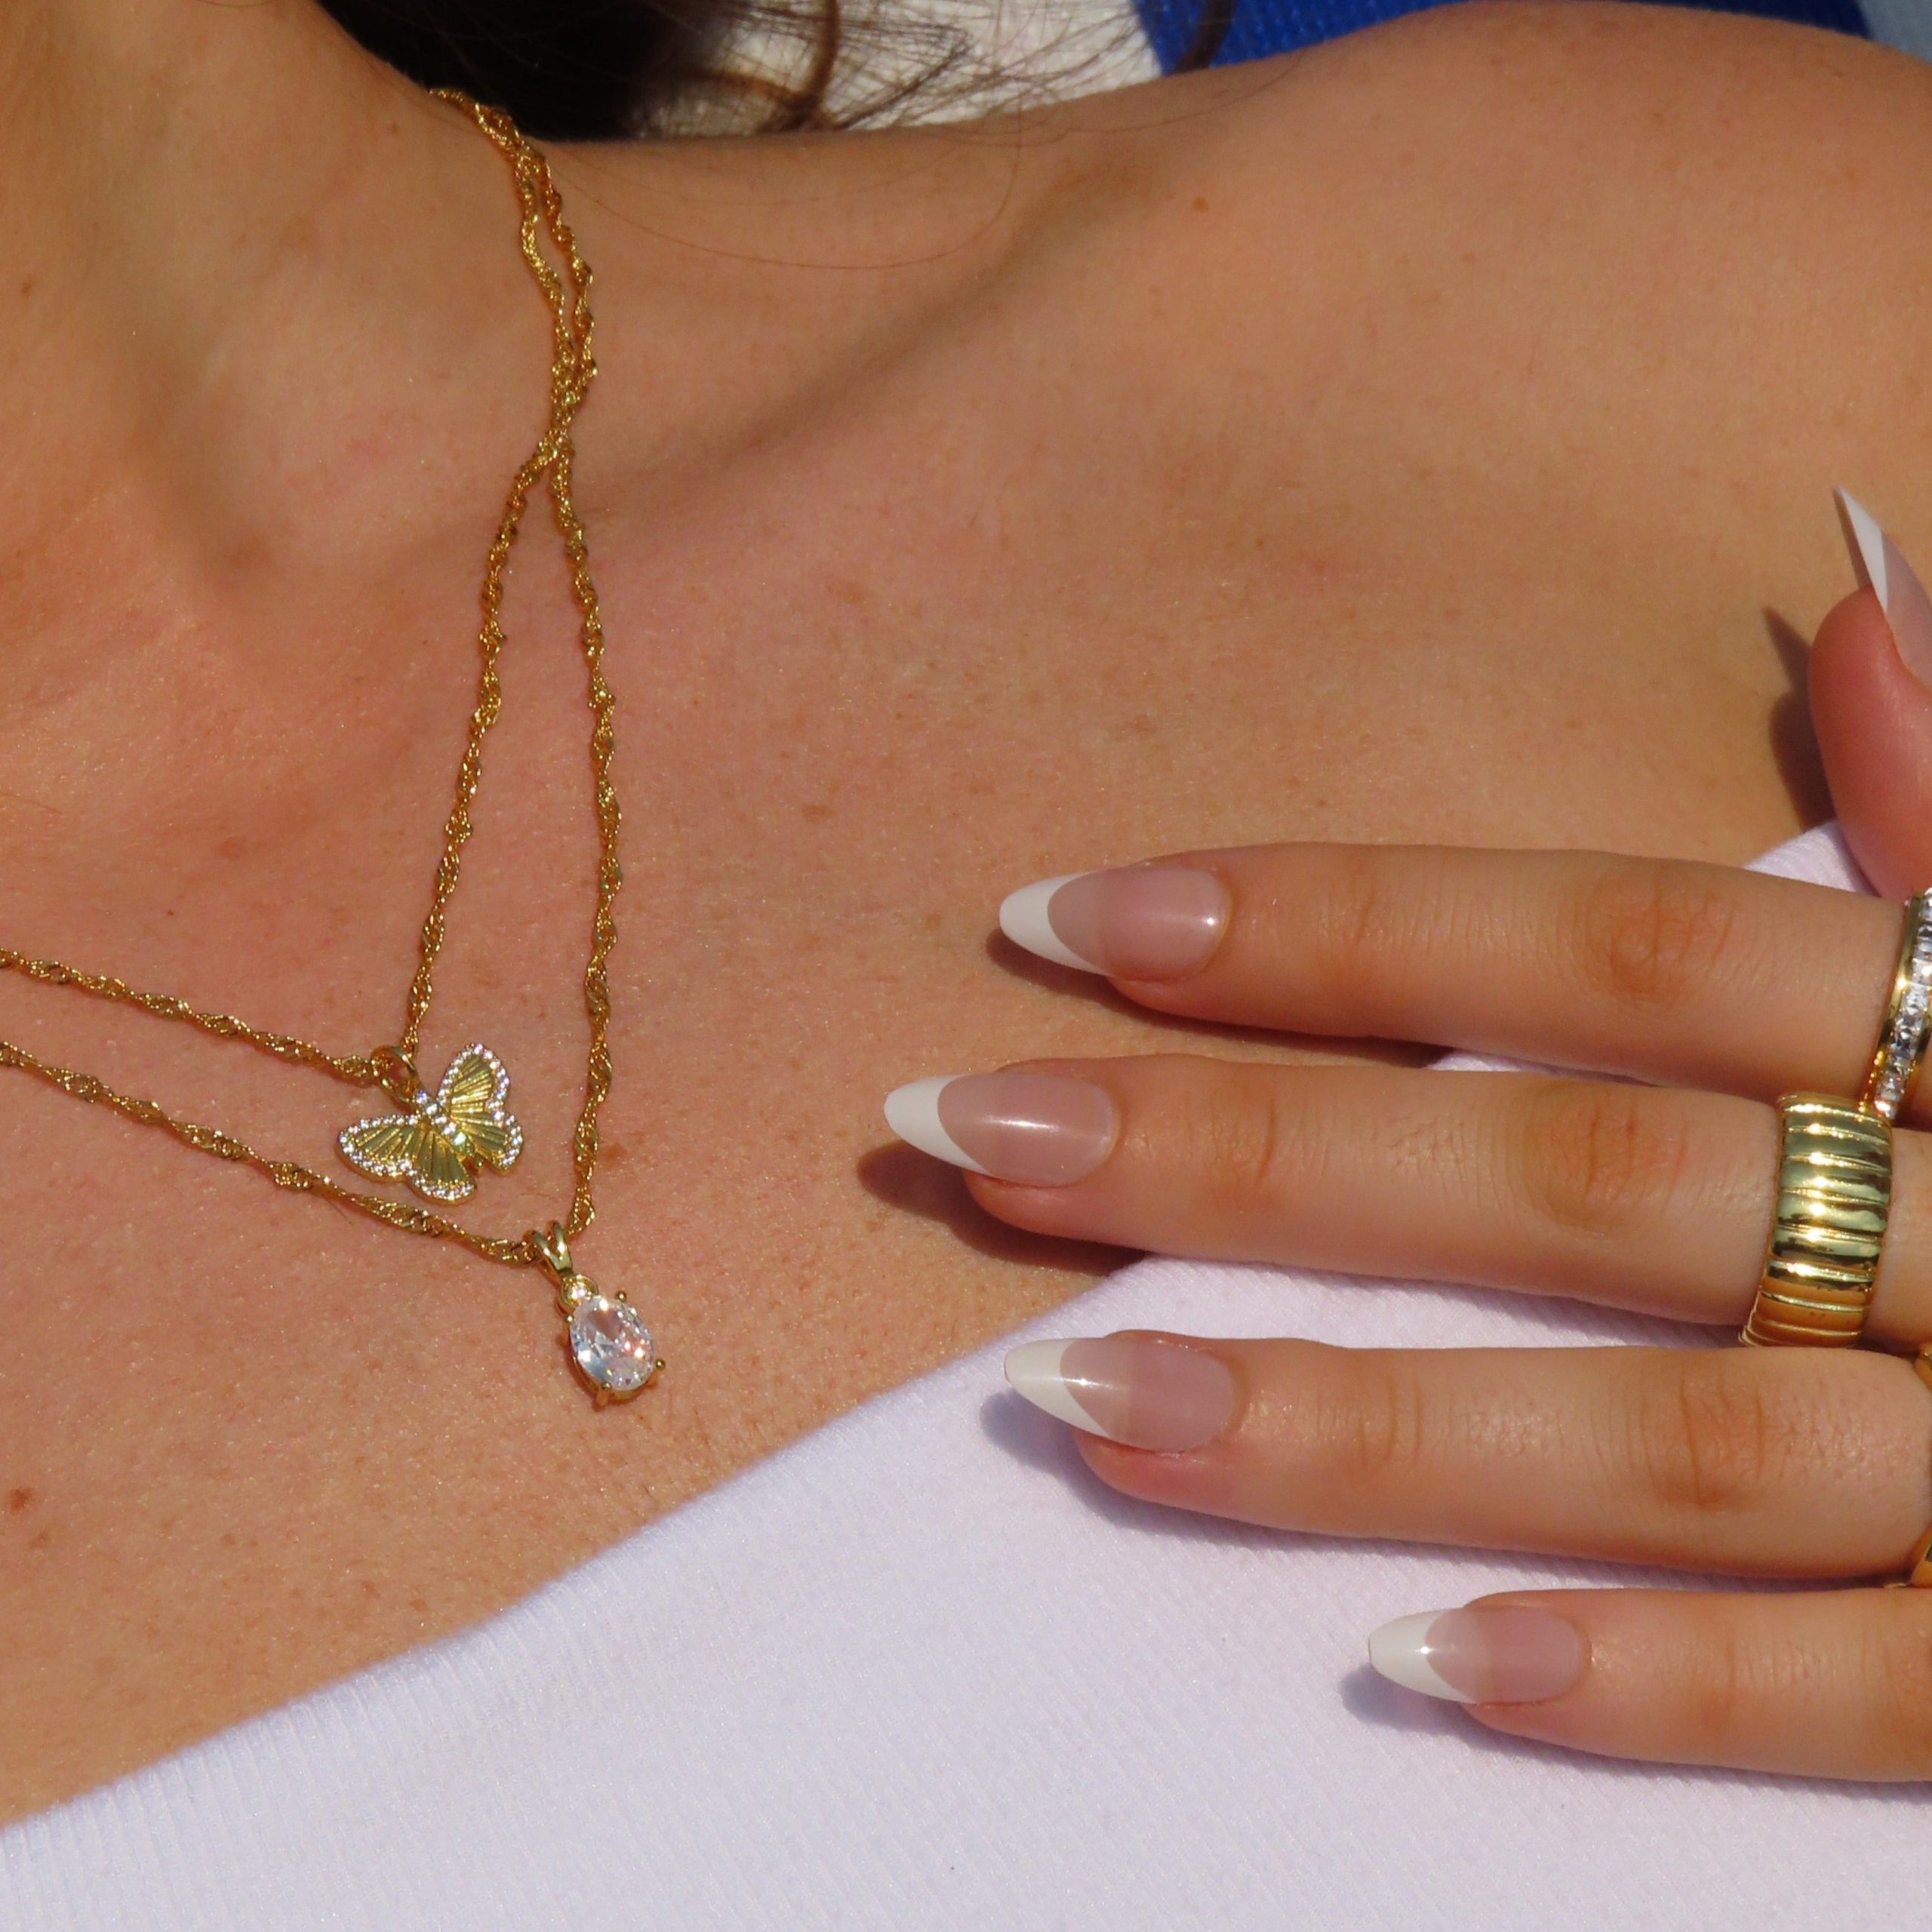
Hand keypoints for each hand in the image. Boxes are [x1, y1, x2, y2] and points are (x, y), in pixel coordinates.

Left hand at [884, 492, 1931, 1780]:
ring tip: (1082, 1406)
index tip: (1061, 920)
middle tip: (964, 1133)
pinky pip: (1869, 1690)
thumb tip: (1856, 583)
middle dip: (1240, 1154)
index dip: (1313, 924)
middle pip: (1551, 1174)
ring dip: (1352, 1432)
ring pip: (1654, 1438)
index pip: (1581, 942)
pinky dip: (1654, 1679)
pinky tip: (1424, 1670)